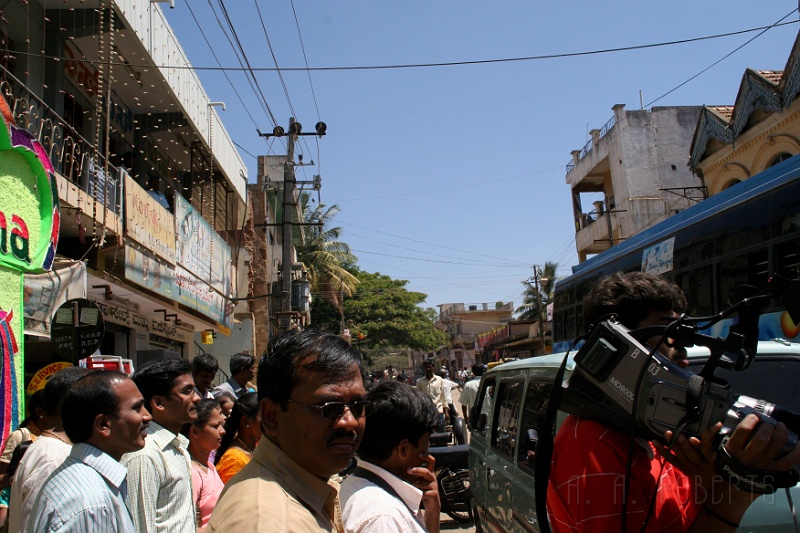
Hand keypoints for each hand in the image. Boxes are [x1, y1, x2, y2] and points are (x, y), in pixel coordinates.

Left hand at [408, 453, 439, 532]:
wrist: (432, 505)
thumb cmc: (422, 490)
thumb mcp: (418, 481)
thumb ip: (412, 475)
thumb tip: (397, 470)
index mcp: (429, 473)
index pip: (431, 461)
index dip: (427, 456)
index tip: (419, 454)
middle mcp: (433, 478)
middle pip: (427, 471)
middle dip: (417, 470)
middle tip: (408, 470)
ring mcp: (434, 486)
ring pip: (422, 484)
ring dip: (414, 484)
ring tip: (407, 485)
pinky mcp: (434, 494)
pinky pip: (424, 493)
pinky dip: (417, 493)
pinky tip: (414, 494)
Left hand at [661, 415, 799, 524]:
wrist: (725, 505)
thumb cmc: (737, 486)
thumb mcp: (748, 473)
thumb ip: (754, 460)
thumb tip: (772, 443)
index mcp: (719, 462)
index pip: (714, 448)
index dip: (710, 436)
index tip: (712, 427)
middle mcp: (707, 465)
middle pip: (694, 453)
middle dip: (686, 442)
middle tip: (679, 432)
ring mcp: (696, 469)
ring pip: (683, 456)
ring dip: (675, 445)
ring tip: (667, 434)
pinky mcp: (689, 471)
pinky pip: (675, 461)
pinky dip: (665, 452)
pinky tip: (656, 443)